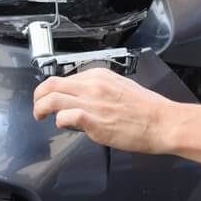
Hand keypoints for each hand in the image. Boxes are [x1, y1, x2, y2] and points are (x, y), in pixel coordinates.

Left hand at [32, 68, 175, 153]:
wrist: (162, 122)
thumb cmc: (149, 110)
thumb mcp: (123, 87)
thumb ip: (103, 90)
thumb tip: (89, 99)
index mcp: (100, 75)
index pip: (67, 77)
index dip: (56, 89)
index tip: (55, 98)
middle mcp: (93, 85)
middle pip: (52, 84)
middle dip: (39, 95)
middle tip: (38, 106)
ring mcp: (91, 102)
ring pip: (52, 98)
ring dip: (40, 108)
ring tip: (40, 116)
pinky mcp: (92, 120)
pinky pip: (64, 117)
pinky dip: (58, 121)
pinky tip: (61, 125)